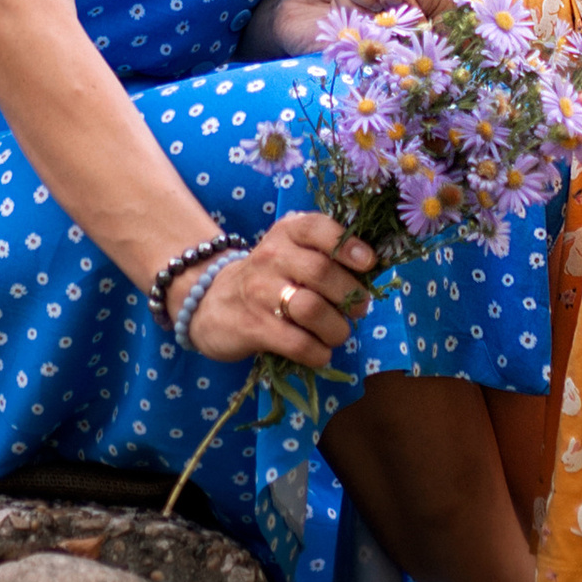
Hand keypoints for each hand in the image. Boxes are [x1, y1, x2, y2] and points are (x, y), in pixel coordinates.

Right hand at [184, 209, 377, 367]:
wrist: (209, 301)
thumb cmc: (268, 276)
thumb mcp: (289, 250)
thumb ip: (325, 253)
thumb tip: (372, 270)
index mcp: (285, 233)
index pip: (317, 228)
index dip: (348, 245)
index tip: (368, 263)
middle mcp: (271, 257)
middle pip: (321, 272)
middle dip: (352, 294)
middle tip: (359, 307)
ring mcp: (260, 293)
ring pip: (312, 309)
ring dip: (337, 327)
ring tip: (338, 333)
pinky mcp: (253, 327)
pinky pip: (298, 344)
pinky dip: (319, 353)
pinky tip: (320, 352)